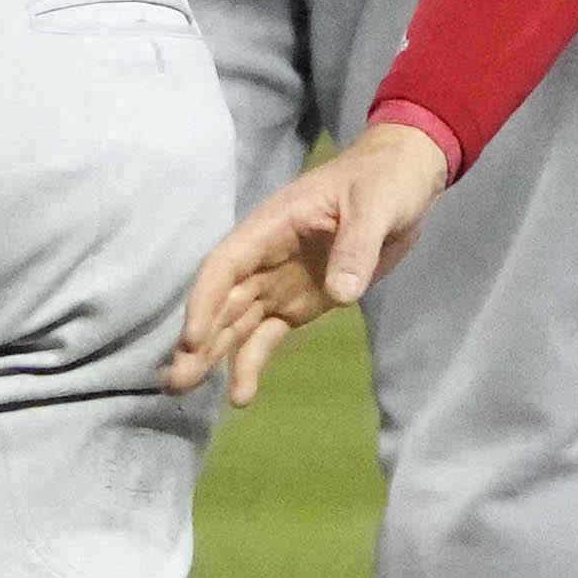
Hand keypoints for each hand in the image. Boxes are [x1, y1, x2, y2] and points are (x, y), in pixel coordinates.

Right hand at [174, 119, 454, 400]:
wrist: (402, 182)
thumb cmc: (383, 182)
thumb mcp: (376, 206)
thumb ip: (357, 246)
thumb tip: (341, 293)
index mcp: (272, 227)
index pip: (225, 266)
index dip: (205, 301)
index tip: (193, 339)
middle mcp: (264, 259)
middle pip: (221, 302)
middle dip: (197, 341)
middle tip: (174, 382)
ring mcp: (277, 283)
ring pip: (235, 323)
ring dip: (212, 357)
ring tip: (183, 392)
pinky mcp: (296, 304)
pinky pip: (266, 336)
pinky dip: (251, 362)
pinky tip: (240, 396)